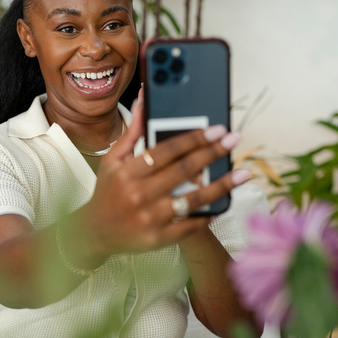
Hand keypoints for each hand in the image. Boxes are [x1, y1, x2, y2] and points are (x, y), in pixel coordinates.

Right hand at [69, 91, 250, 263]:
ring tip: (243, 174)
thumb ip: (132, 131)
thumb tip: (143, 99)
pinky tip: (225, 203)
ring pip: (193, 199)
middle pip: (184, 170)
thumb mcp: (113, 159)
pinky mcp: (158, 238)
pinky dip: (209, 214)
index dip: (194, 138)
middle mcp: (138, 194)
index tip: (216, 129)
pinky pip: (189, 225)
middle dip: (213, 153)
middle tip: (234, 140)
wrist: (94, 233)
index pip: (167, 150)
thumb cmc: (107, 192)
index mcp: (127, 172)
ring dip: (222, 185)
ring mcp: (149, 218)